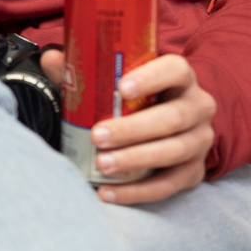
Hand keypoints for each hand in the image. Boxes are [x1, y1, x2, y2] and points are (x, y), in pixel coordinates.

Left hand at [39, 50, 214, 203]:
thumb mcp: (112, 80)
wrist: (161, 128)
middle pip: (173, 117)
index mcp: (180, 78)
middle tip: (97, 135)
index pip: (175, 70)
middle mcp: (197, 107)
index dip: (151, 77)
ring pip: (174, 151)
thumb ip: (83, 69)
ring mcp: (199, 141)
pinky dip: (137, 191)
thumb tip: (51, 58)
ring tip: (102, 164)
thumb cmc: (133, 99)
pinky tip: (108, 192)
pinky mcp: (193, 172)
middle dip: (133, 128)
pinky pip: (168, 184)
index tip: (121, 87)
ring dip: (135, 159)